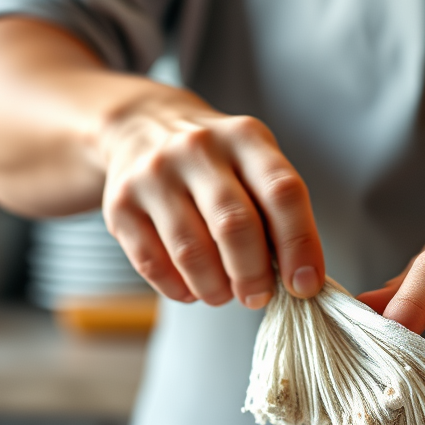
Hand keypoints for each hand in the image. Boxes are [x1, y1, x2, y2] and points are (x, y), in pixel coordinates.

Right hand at [99, 86, 323, 306]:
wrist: (140, 127)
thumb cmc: (214, 161)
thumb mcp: (253, 163)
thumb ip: (277, 212)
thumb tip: (299, 280)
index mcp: (244, 137)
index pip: (282, 192)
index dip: (300, 244)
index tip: (305, 285)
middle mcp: (197, 149)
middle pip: (234, 225)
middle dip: (253, 275)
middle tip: (257, 297)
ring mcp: (154, 175)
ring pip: (191, 252)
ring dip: (215, 288)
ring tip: (223, 294)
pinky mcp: (120, 204)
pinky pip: (153, 264)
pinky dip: (179, 288)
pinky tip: (191, 287)